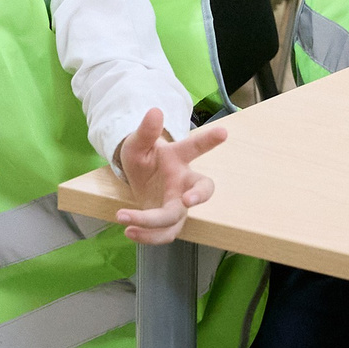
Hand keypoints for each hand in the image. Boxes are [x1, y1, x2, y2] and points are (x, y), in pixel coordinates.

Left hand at [111, 105, 226, 244]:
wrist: (139, 179)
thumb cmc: (143, 159)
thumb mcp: (137, 143)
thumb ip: (146, 131)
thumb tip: (154, 111)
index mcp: (177, 159)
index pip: (195, 147)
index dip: (209, 140)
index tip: (223, 132)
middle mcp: (183, 183)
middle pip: (203, 189)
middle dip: (199, 195)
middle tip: (187, 200)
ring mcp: (178, 204)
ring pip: (177, 219)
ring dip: (154, 224)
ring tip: (125, 217)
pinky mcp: (169, 222)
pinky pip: (164, 234)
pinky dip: (146, 236)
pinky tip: (129, 231)